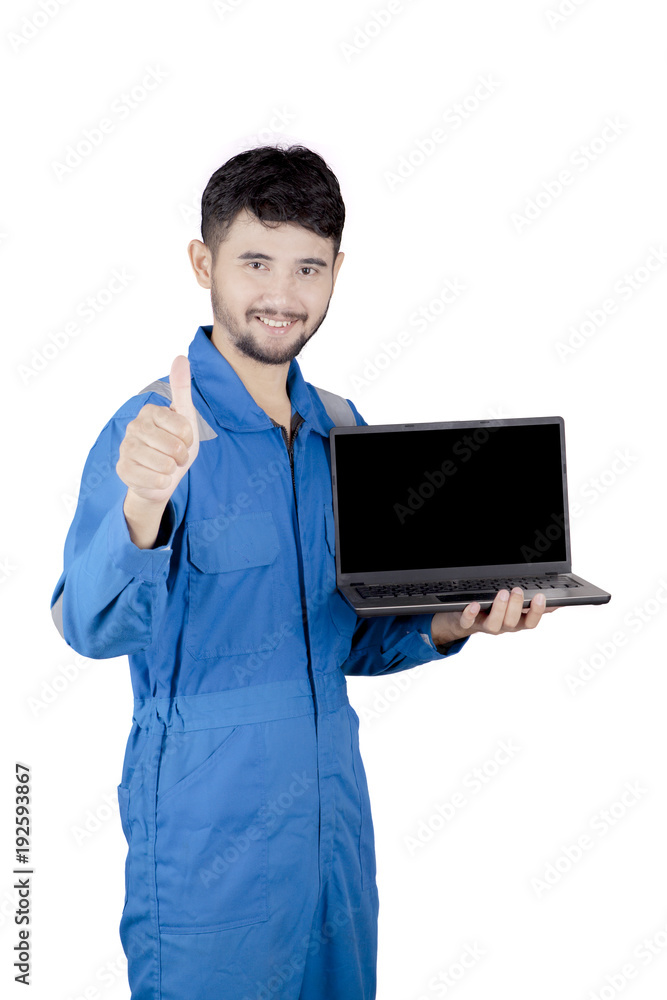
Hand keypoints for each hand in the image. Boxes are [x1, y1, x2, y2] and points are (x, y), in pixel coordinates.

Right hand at [116, 355, 199, 504]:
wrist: (162, 476)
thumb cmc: (175, 445)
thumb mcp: (185, 417)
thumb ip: (181, 389)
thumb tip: (180, 357)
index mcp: (150, 411)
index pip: (184, 427)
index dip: (189, 439)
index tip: (183, 440)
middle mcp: (134, 426)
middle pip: (174, 447)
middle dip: (181, 456)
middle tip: (175, 456)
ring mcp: (126, 448)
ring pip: (164, 465)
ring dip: (172, 470)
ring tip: (167, 466)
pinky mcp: (123, 470)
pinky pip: (154, 481)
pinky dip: (162, 483)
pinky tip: (157, 477)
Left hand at [431, 588, 559, 644]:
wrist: (465, 619)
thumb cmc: (494, 611)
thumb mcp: (516, 609)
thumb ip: (533, 606)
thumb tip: (557, 603)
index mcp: (516, 622)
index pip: (530, 622)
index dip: (536, 612)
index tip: (540, 597)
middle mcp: (502, 626)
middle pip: (512, 623)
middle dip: (516, 607)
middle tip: (517, 591)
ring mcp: (484, 625)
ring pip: (494, 624)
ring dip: (499, 609)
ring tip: (502, 593)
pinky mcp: (467, 622)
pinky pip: (468, 622)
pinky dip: (471, 614)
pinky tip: (474, 605)